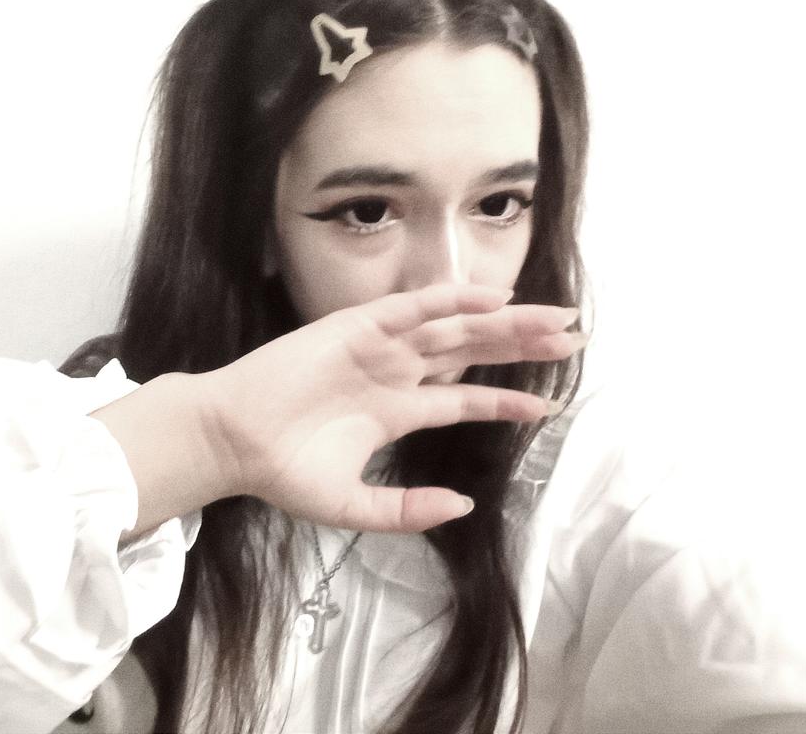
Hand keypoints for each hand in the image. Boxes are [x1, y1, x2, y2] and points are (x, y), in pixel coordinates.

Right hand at [201, 282, 585, 532]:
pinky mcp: (354, 326)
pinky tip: (493, 297)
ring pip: (453, 328)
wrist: (233, 442)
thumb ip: (408, 510)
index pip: (463, 401)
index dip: (505, 402)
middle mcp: (394, 373)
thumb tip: (465, 506)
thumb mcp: (353, 508)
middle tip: (572, 338)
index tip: (548, 404)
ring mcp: (377, 347)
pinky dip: (451, 299)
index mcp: (394, 411)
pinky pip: (412, 308)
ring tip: (554, 318)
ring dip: (503, 321)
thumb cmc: (283, 472)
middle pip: (471, 354)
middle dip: (519, 346)